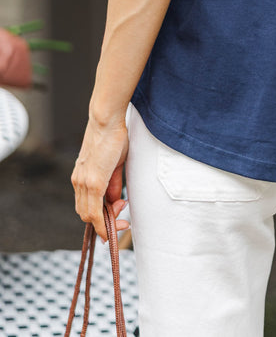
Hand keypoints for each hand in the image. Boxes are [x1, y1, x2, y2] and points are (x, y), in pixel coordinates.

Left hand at [71, 114, 130, 241]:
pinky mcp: (93, 182)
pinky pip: (94, 211)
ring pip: (88, 215)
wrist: (106, 120)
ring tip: (122, 211)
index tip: (118, 214)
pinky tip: (113, 228)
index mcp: (82, 177)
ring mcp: (84, 182)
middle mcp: (79, 182)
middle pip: (85, 214)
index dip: (101, 216)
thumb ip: (112, 184)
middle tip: (123, 214)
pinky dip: (102, 224)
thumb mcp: (114, 164)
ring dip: (106, 222)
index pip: (87, 206)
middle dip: (104, 222)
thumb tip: (115, 200)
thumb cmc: (112, 137)